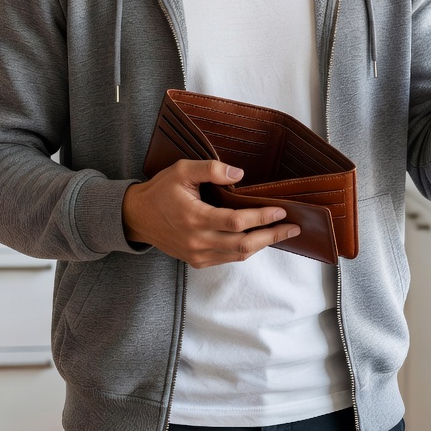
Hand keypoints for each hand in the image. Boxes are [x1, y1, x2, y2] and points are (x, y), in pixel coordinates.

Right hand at [121, 160, 299, 266]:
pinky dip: (246, 250)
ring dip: (263, 245)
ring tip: (281, 233)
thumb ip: (211, 169)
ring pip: (238, 255)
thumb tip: (239, 175)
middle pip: (244, 245)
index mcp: (194, 217)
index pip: (237, 222)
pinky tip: (259, 239)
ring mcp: (197, 254)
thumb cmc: (160, 191)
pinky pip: (228, 259)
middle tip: (293, 227)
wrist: (137, 217)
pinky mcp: (197, 261)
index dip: (262, 217)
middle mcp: (197, 241)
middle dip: (272, 235)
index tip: (281, 210)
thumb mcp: (182, 170)